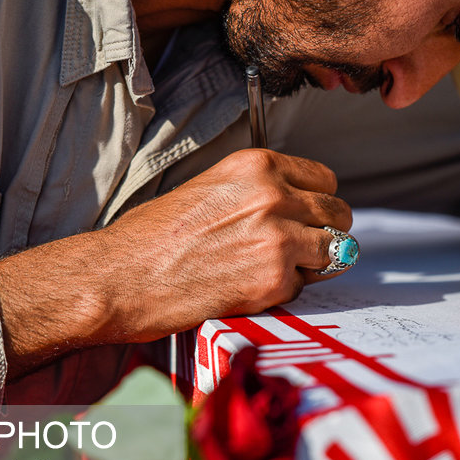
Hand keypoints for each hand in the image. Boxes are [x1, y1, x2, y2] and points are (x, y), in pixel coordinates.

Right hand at [0, 149, 351, 371]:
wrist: (121, 277)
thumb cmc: (152, 238)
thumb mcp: (211, 188)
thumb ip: (259, 191)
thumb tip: (298, 204)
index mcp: (258, 166)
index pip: (325, 180)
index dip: (318, 203)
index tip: (307, 217)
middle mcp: (275, 196)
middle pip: (339, 214)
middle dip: (324, 234)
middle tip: (300, 249)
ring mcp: (279, 238)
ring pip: (335, 251)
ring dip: (313, 264)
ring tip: (277, 270)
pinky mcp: (275, 280)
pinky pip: (304, 286)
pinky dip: (284, 292)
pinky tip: (250, 288)